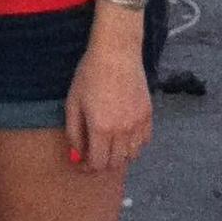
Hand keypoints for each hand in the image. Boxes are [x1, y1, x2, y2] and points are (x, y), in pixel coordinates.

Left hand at [63, 35, 152, 173]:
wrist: (116, 53)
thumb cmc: (89, 75)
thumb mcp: (73, 103)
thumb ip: (74, 133)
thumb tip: (77, 155)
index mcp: (101, 128)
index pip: (98, 163)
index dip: (88, 167)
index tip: (82, 161)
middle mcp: (123, 130)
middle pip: (116, 163)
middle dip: (102, 163)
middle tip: (93, 153)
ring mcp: (138, 123)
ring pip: (132, 155)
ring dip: (119, 155)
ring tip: (109, 144)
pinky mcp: (148, 115)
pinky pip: (144, 141)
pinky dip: (134, 144)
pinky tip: (124, 134)